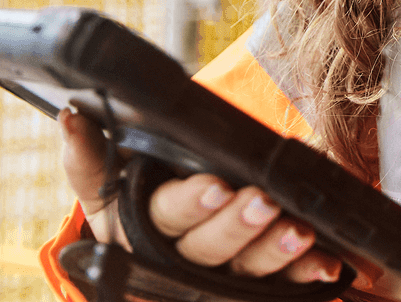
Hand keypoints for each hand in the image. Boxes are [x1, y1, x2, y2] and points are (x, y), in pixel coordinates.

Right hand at [58, 108, 342, 282]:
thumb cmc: (133, 206)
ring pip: (247, 269)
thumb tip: (72, 115)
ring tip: (302, 232)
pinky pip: (280, 284)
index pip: (169, 213)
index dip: (192, 202)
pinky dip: (304, 273)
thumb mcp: (105, 187)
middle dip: (239, 224)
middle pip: (210, 246)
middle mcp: (183, 258)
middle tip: (265, 202)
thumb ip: (88, 159)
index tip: (216, 185)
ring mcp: (219, 278)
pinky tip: (328, 263)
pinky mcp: (250, 286)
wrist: (146, 261)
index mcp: (147, 228)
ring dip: (276, 251)